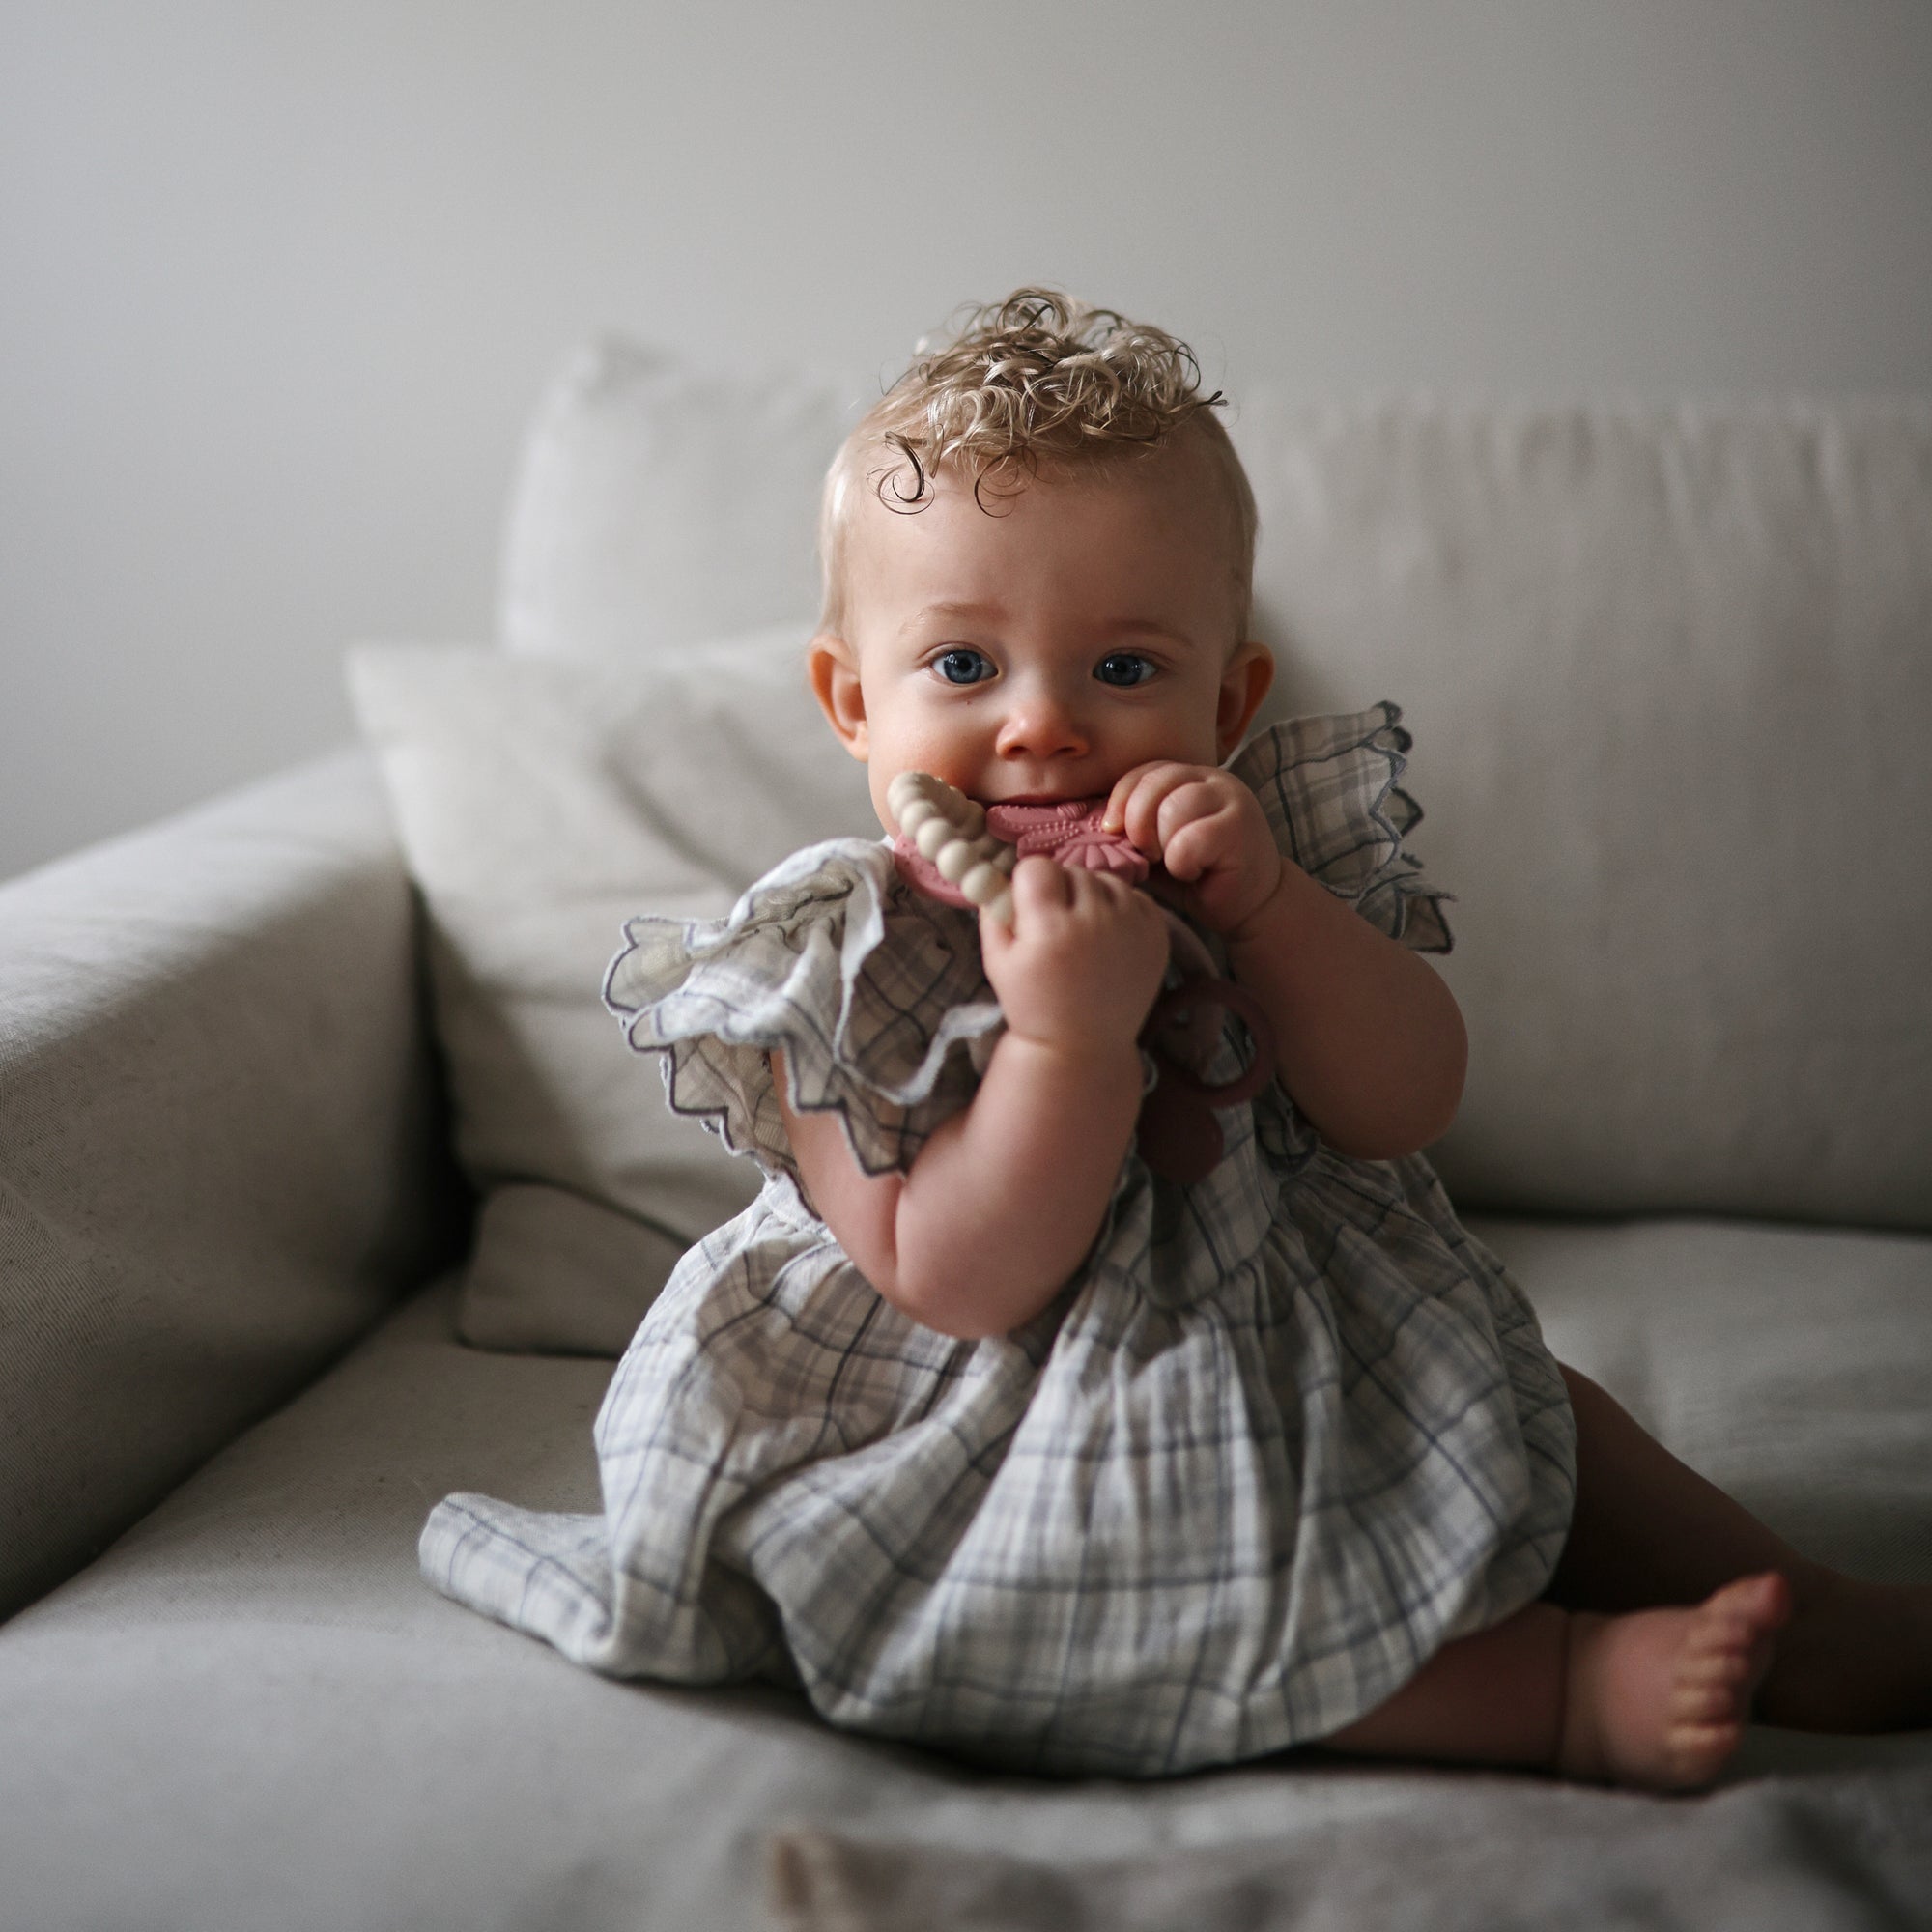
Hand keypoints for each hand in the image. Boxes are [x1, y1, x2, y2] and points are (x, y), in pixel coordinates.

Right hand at [978, 855, 1169, 1054]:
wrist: (1084, 1044)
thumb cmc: (1033, 1004)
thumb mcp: (998, 962)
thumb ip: (993, 912)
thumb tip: (998, 874)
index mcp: (1051, 929)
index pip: (1037, 867)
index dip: (1028, 884)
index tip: (1030, 906)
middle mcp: (1095, 922)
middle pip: (1072, 871)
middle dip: (1060, 890)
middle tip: (1056, 925)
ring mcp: (1132, 927)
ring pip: (1106, 880)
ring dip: (1092, 895)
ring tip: (1084, 931)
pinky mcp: (1157, 933)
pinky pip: (1135, 896)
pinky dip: (1120, 907)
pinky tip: (1108, 935)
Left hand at [1104, 762, 1285, 937]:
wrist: (1251, 904)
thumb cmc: (1199, 876)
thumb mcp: (1156, 847)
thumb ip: (1133, 829)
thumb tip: (1091, 828)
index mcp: (1189, 777)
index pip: (1143, 772)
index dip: (1120, 800)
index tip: (1111, 830)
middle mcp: (1213, 779)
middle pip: (1154, 785)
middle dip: (1138, 824)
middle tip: (1148, 854)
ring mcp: (1230, 799)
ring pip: (1172, 810)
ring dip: (1163, 846)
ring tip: (1175, 863)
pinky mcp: (1240, 826)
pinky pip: (1189, 840)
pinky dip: (1181, 863)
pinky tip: (1194, 872)